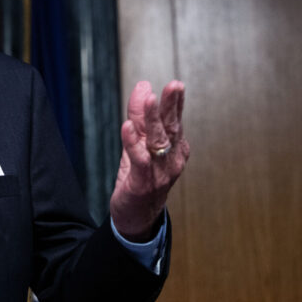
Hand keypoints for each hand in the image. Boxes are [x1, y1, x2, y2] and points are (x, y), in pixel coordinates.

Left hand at [109, 80, 189, 241]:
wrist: (136, 216)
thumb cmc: (140, 177)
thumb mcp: (138, 143)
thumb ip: (139, 117)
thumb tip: (143, 86)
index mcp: (174, 149)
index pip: (175, 121)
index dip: (175, 103)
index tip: (175, 85)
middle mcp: (171, 160)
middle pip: (171, 129)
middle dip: (172, 106)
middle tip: (173, 86)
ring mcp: (159, 172)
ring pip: (157, 142)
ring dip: (152, 120)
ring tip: (149, 100)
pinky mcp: (142, 183)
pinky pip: (139, 161)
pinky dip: (132, 143)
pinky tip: (126, 127)